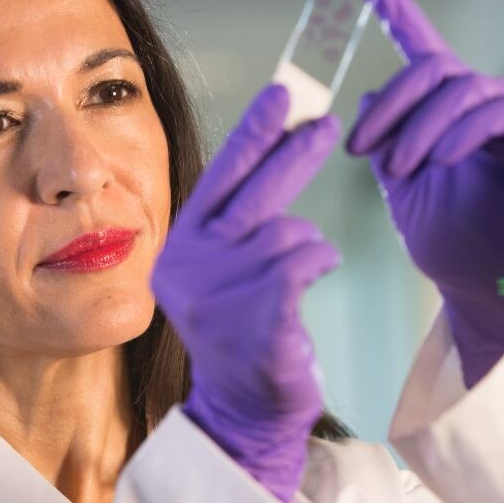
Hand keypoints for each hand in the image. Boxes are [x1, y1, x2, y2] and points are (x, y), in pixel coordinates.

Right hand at [150, 84, 340, 502]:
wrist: (240, 406)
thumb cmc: (237, 331)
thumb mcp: (215, 274)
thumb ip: (229, 226)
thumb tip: (273, 156)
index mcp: (177, 251)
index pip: (216, 180)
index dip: (251, 135)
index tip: (279, 96)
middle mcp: (190, 267)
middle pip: (251, 194)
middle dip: (293, 154)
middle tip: (326, 126)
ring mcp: (220, 294)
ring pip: (286, 232)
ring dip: (305, 245)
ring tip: (300, 269)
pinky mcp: (258, 317)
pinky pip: (305, 261)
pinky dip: (318, 261)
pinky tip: (312, 277)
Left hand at [346, 0, 503, 388]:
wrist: (485, 288)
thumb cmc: (448, 242)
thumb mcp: (404, 191)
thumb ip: (388, 142)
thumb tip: (370, 95)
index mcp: (440, 115)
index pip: (417, 47)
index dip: (391, 5)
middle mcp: (476, 107)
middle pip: (431, 67)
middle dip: (389, 104)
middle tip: (358, 151)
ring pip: (459, 86)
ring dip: (417, 126)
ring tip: (397, 170)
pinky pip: (495, 108)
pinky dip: (459, 130)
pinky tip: (438, 160)